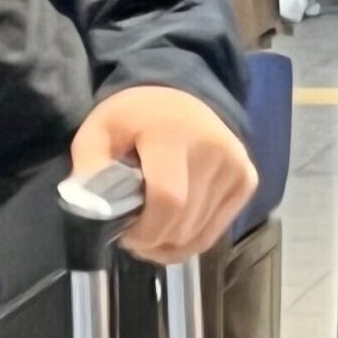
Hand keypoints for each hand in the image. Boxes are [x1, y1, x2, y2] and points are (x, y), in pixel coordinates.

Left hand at [71, 86, 257, 264]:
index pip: (168, 201)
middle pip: (183, 224)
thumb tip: (93, 211)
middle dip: (153, 239)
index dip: (145, 231)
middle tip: (133, 231)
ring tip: (151, 227)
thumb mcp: (98, 132)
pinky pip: (214, 232)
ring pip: (199, 235)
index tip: (125, 234)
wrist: (180, 95)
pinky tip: (173, 226)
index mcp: (173, 136)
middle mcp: (214, 151)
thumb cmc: (135, 118)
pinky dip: (190, 239)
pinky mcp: (247, 180)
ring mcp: (236, 167)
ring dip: (170, 242)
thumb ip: (90, 168)